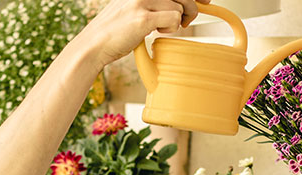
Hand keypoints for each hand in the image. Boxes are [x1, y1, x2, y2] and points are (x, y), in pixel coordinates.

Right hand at [80, 0, 211, 66]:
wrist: (95, 43)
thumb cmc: (116, 29)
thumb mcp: (135, 7)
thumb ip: (153, 2)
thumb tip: (178, 5)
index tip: (206, 0)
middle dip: (191, 7)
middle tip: (186, 21)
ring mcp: (142, 0)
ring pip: (179, 7)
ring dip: (177, 21)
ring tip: (162, 28)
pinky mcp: (143, 17)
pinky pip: (173, 19)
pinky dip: (171, 28)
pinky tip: (157, 32)